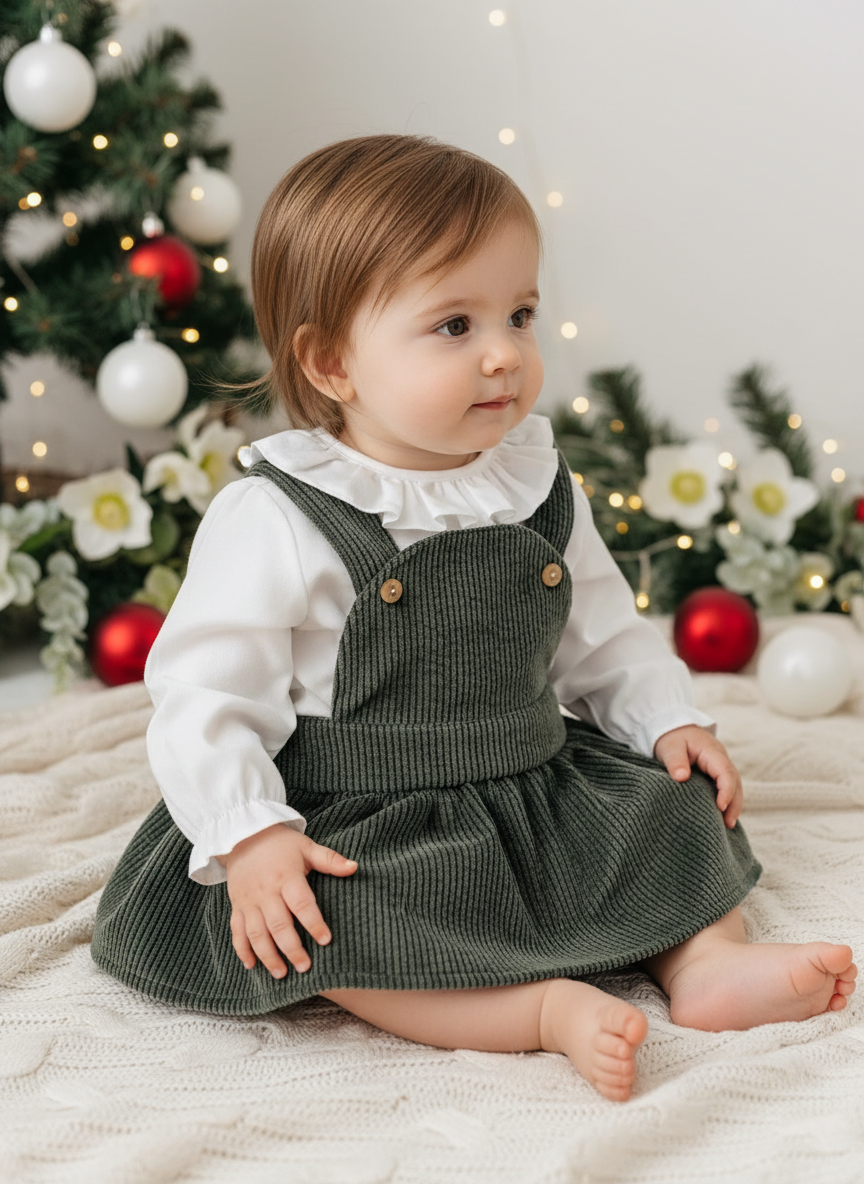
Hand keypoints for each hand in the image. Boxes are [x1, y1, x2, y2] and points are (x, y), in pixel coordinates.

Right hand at [220, 824, 357, 977]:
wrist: (243, 835)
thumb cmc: (280, 843)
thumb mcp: (306, 846)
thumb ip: (330, 859)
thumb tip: (355, 867)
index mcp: (286, 877)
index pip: (302, 904)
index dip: (314, 923)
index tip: (326, 940)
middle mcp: (266, 892)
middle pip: (278, 925)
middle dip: (291, 948)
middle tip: (305, 967)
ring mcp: (249, 901)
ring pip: (256, 933)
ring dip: (268, 955)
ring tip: (281, 973)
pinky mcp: (237, 906)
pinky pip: (236, 931)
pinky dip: (242, 949)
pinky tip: (251, 965)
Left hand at [653, 724, 742, 828]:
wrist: (673, 727)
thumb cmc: (672, 738)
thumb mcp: (670, 747)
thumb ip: (675, 762)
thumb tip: (681, 777)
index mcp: (712, 752)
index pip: (725, 772)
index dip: (726, 790)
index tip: (720, 807)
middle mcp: (721, 759)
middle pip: (735, 782)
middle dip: (734, 803)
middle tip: (728, 824)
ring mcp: (720, 766)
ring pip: (734, 786)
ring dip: (733, 804)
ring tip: (728, 825)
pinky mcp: (715, 773)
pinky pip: (725, 787)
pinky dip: (727, 800)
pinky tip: (722, 816)